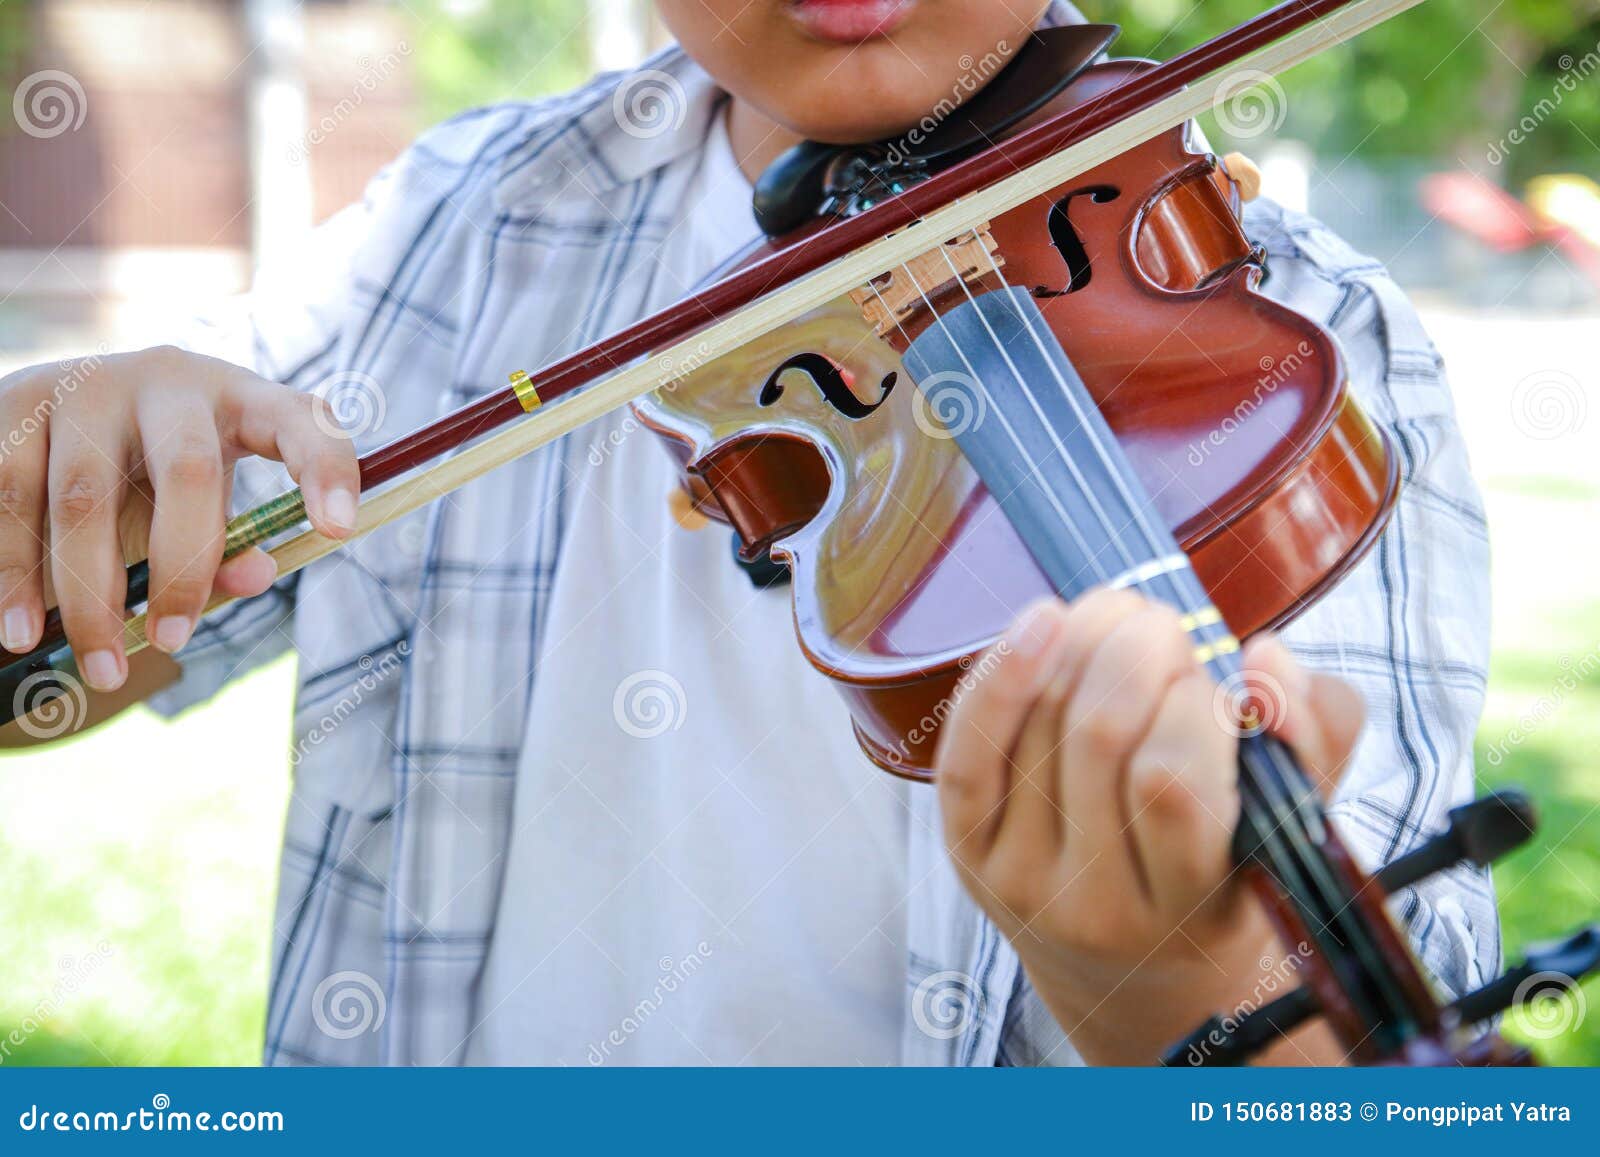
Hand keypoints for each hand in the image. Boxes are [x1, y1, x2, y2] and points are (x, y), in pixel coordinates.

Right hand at [0, 347, 358, 690]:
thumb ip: (230, 549)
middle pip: (188, 471)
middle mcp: (168, 378)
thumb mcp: (204, 509)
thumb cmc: (154, 482)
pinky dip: (13, 572)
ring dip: (86, 593)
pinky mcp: (14, 398)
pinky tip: (21, 629)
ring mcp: (86, 383)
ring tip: (97, 665)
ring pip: (84, 496)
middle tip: (171, 642)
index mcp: (240, 399)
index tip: (340, 528)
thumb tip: (256, 575)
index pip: (303, 421)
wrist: (54, 422)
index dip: (327, 470)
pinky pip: (7, 494)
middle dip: (181, 569)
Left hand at [934, 589, 1364, 1064]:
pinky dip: (999, 676)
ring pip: (1038, 727)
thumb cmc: (1224, 874)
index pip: (1173, 785)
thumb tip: (1268, 656)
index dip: (1194, 706)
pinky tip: (1042, 620)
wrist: (1130, 970)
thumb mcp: (1291, 822)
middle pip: (1098, 740)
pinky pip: (969, 752)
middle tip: (1164, 625)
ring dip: (1080, 642)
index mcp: (1187, 909)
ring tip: (1119, 615)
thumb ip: (1310, 738)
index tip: (1217, 678)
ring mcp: (1021, 880)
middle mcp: (1094, 907)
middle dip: (1134, 652)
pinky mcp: (968, 852)